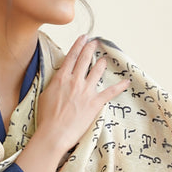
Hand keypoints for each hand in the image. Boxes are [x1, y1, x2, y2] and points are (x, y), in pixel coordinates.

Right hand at [35, 35, 129, 153]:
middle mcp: (75, 81)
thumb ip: (54, 84)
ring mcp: (86, 91)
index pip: (71, 57)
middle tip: (95, 42)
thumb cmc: (46, 117)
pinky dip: (119, 86)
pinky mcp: (95, 103)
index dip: (78, 45)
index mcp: (61, 78)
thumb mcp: (45, 95)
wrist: (54, 133)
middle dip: (90, 48)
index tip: (83, 38)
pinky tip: (126, 81)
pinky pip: (110, 92)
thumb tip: (59, 80)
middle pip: (85, 59)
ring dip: (101, 64)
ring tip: (104, 60)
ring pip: (97, 71)